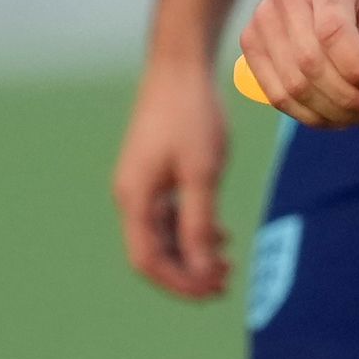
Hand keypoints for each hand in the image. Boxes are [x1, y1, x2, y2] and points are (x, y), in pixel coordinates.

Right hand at [112, 57, 233, 297]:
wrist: (180, 67)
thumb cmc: (193, 116)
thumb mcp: (203, 173)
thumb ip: (199, 223)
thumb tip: (201, 269)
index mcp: (135, 198)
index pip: (148, 261)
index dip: (179, 283)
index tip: (214, 290)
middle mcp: (131, 195)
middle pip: (153, 253)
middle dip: (187, 273)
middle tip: (226, 283)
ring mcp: (140, 184)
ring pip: (162, 236)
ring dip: (191, 254)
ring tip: (228, 263)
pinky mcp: (153, 173)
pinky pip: (167, 216)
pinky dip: (191, 230)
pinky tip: (220, 235)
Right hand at [240, 0, 358, 127]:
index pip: (333, 33)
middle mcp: (284, 0)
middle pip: (311, 66)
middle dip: (350, 100)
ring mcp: (261, 23)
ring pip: (292, 88)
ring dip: (333, 114)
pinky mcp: (251, 44)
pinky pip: (277, 94)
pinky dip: (309, 114)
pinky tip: (337, 116)